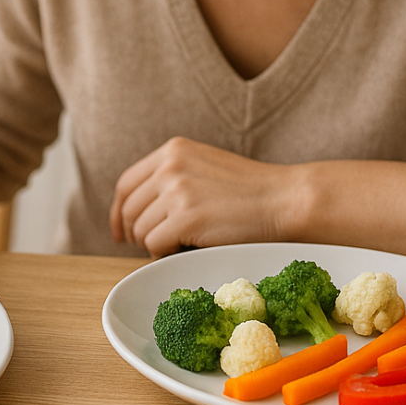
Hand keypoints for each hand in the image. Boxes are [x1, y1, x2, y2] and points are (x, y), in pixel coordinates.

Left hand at [109, 137, 298, 255]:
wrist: (286, 200)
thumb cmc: (251, 191)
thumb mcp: (205, 167)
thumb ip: (173, 177)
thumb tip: (139, 209)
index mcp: (172, 150)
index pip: (126, 184)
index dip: (119, 212)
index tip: (121, 231)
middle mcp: (169, 166)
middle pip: (129, 209)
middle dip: (137, 233)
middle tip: (155, 246)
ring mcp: (176, 190)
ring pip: (141, 230)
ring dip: (156, 245)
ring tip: (183, 245)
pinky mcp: (185, 218)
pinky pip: (155, 245)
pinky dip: (166, 254)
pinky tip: (188, 250)